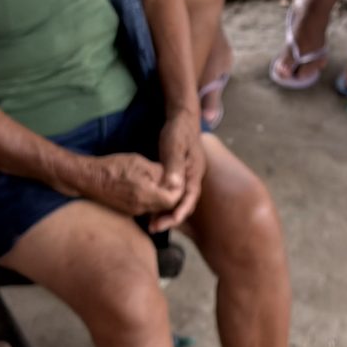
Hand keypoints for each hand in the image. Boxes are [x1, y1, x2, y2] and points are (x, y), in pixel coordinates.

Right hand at [78, 152, 183, 218]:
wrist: (89, 179)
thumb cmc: (113, 167)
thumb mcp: (139, 162)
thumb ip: (158, 172)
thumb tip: (174, 177)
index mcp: (145, 194)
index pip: (172, 200)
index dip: (177, 190)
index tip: (176, 178)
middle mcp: (140, 207)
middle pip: (165, 207)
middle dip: (171, 194)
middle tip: (171, 180)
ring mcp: (134, 211)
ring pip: (156, 209)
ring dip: (161, 198)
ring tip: (160, 182)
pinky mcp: (128, 212)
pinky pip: (146, 209)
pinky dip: (151, 200)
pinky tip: (148, 187)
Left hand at [151, 117, 209, 231]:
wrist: (182, 118)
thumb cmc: (179, 131)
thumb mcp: (175, 146)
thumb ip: (174, 166)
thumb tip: (174, 186)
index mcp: (195, 173)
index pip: (190, 198)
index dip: (179, 212)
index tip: (167, 223)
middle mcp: (193, 178)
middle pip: (184, 203)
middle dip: (171, 217)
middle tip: (155, 228)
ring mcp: (187, 177)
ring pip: (178, 200)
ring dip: (166, 212)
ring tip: (151, 224)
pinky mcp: (179, 176)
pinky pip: (173, 194)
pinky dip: (164, 202)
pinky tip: (152, 208)